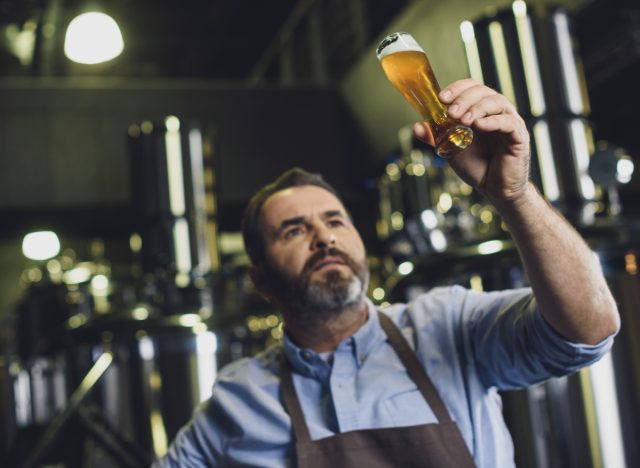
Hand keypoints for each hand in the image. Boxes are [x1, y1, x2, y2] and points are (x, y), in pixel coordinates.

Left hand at [414, 79, 530, 202]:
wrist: (495, 190)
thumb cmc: (477, 166)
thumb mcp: (451, 150)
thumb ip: (436, 137)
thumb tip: (417, 126)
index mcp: (480, 111)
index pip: (471, 88)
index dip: (457, 88)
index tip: (442, 97)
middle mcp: (496, 112)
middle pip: (483, 91)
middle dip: (464, 99)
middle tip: (451, 112)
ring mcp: (510, 122)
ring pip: (497, 102)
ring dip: (477, 108)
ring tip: (463, 120)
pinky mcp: (519, 136)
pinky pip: (508, 122)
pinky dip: (493, 122)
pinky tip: (480, 126)